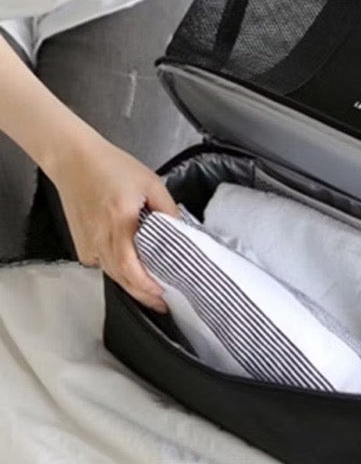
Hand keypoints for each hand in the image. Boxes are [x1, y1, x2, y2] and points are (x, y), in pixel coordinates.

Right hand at [49, 132, 177, 311]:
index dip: (146, 287)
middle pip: (121, 277)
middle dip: (143, 294)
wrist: (75, 160)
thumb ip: (168, 208)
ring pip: (111, 273)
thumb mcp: (150, 183)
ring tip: (151, 293)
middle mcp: (100, 236)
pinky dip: (116, 271)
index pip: (131, 266)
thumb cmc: (112, 167)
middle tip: (163, 303)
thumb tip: (182, 231)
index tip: (164, 295)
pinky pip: (100, 264)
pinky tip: (130, 271)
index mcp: (120, 221)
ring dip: (130, 285)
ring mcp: (87, 241)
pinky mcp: (80, 242)